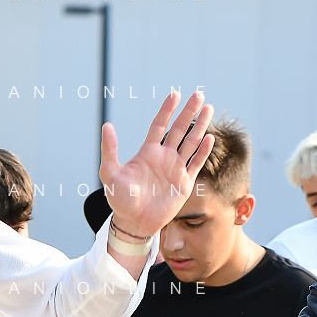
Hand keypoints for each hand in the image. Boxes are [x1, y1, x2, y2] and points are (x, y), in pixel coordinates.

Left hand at [101, 91, 214, 237]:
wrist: (134, 222)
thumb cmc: (120, 199)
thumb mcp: (110, 173)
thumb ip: (110, 150)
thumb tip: (106, 126)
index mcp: (147, 153)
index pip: (159, 125)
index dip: (167, 110)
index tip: (175, 94)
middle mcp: (163, 157)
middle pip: (179, 129)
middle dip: (189, 112)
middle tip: (199, 94)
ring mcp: (175, 169)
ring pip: (191, 142)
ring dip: (200, 126)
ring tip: (209, 108)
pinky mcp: (184, 183)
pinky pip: (196, 163)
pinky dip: (203, 151)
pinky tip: (210, 137)